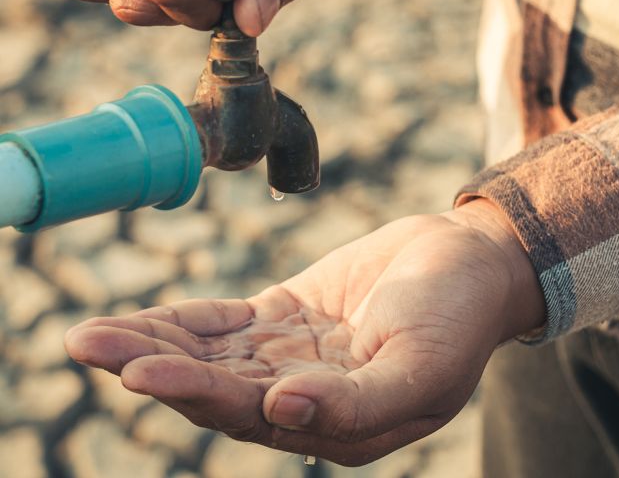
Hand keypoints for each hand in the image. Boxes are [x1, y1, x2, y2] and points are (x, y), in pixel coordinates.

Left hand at [65, 200, 544, 465]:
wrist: (466, 262)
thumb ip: (357, 403)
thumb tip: (281, 415)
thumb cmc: (456, 315)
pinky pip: (225, 322)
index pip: (245, 413)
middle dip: (148, 366)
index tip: (136, 369)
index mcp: (334, 421)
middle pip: (210, 385)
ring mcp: (290, 355)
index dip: (190, 391)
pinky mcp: (286, 316)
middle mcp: (302, 395)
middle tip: (86, 344)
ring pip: (208, 354)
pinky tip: (144, 319)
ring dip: (153, 343)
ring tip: (92, 334)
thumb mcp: (421, 366)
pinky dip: (184, 320)